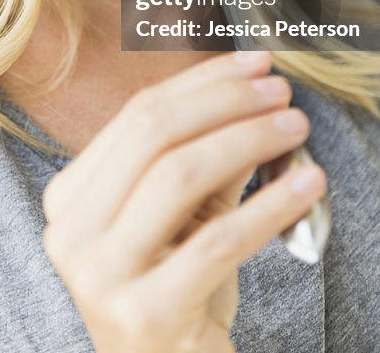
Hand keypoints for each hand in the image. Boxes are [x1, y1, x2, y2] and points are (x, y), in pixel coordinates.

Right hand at [41, 50, 327, 352]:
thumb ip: (211, 152)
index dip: (203, 80)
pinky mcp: (144, 315)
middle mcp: (71, 232)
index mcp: (71, 197)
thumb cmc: (180, 289)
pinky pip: (217, 242)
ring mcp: (99, 276)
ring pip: (179, 175)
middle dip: (226, 100)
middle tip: (282, 92)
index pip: (140, 114)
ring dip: (248, 140)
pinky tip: (309, 183)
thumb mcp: (188, 213)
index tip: (257, 63)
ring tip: (297, 127)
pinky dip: (269, 205)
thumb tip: (257, 88)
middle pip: (153, 133)